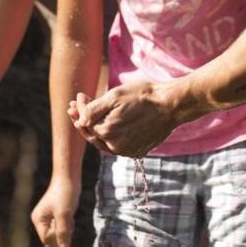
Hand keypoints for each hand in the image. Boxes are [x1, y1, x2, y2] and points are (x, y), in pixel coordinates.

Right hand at [30, 177, 79, 246]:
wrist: (69, 178)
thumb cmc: (65, 194)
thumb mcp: (64, 215)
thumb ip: (63, 233)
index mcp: (38, 219)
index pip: (47, 239)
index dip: (58, 234)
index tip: (63, 221)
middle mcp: (40, 220)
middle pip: (53, 236)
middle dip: (63, 230)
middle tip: (66, 216)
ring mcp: (48, 217)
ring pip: (60, 231)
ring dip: (67, 226)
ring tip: (68, 212)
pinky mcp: (56, 215)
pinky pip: (63, 226)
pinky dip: (68, 222)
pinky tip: (69, 212)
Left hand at [68, 83, 182, 157]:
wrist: (171, 105)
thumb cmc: (143, 96)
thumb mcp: (115, 96)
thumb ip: (93, 109)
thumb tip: (79, 118)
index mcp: (107, 132)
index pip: (84, 120)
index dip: (79, 107)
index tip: (80, 95)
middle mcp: (115, 146)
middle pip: (92, 133)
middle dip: (82, 119)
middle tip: (74, 107)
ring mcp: (127, 150)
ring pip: (104, 140)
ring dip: (95, 127)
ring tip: (88, 116)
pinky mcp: (137, 151)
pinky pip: (117, 144)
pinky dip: (110, 135)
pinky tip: (108, 125)